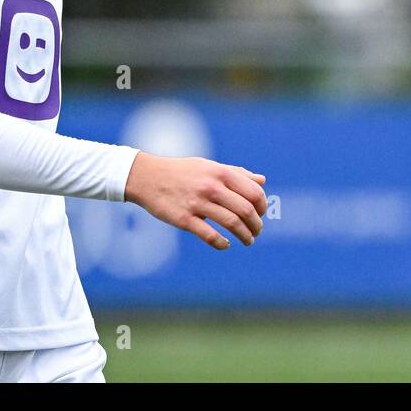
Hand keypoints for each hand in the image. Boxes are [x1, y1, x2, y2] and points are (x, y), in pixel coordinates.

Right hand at [124, 152, 266, 249]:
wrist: (147, 177)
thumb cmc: (182, 172)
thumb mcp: (209, 166)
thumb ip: (236, 173)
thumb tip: (262, 181)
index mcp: (220, 173)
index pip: (253, 192)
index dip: (262, 206)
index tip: (261, 214)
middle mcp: (211, 187)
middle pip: (245, 210)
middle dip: (256, 224)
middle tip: (257, 231)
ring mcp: (197, 203)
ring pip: (232, 223)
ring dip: (245, 236)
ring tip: (248, 240)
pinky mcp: (184, 219)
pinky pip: (210, 235)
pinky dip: (222, 243)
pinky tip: (226, 245)